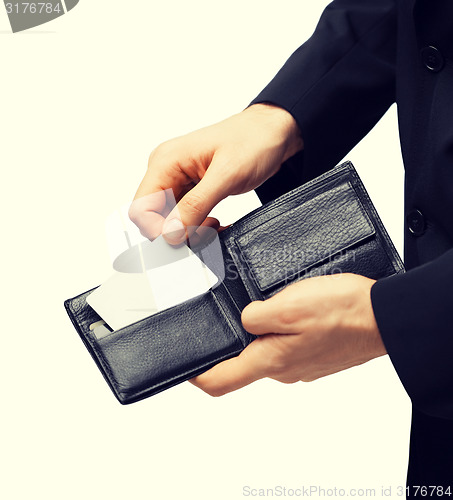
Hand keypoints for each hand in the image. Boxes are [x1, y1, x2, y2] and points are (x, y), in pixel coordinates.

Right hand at [128, 104, 302, 242]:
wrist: (272, 132)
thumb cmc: (254, 141)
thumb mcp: (227, 175)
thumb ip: (196, 205)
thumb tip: (171, 232)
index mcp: (166, 161)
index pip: (141, 207)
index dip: (157, 230)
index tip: (183, 240)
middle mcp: (166, 170)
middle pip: (153, 217)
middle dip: (177, 232)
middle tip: (206, 232)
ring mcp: (177, 180)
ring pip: (169, 220)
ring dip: (190, 230)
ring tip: (214, 226)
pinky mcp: (190, 188)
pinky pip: (184, 215)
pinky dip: (198, 225)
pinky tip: (214, 223)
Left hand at [190, 273, 385, 395]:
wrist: (383, 317)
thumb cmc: (342, 311)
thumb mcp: (288, 305)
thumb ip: (255, 316)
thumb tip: (244, 319)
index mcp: (270, 360)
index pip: (220, 382)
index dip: (197, 376)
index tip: (186, 366)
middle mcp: (283, 370)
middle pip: (243, 362)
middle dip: (234, 340)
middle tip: (236, 312)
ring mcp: (300, 365)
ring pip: (267, 350)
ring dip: (261, 331)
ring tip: (270, 305)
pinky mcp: (313, 355)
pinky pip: (287, 346)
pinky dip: (282, 331)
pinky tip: (293, 312)